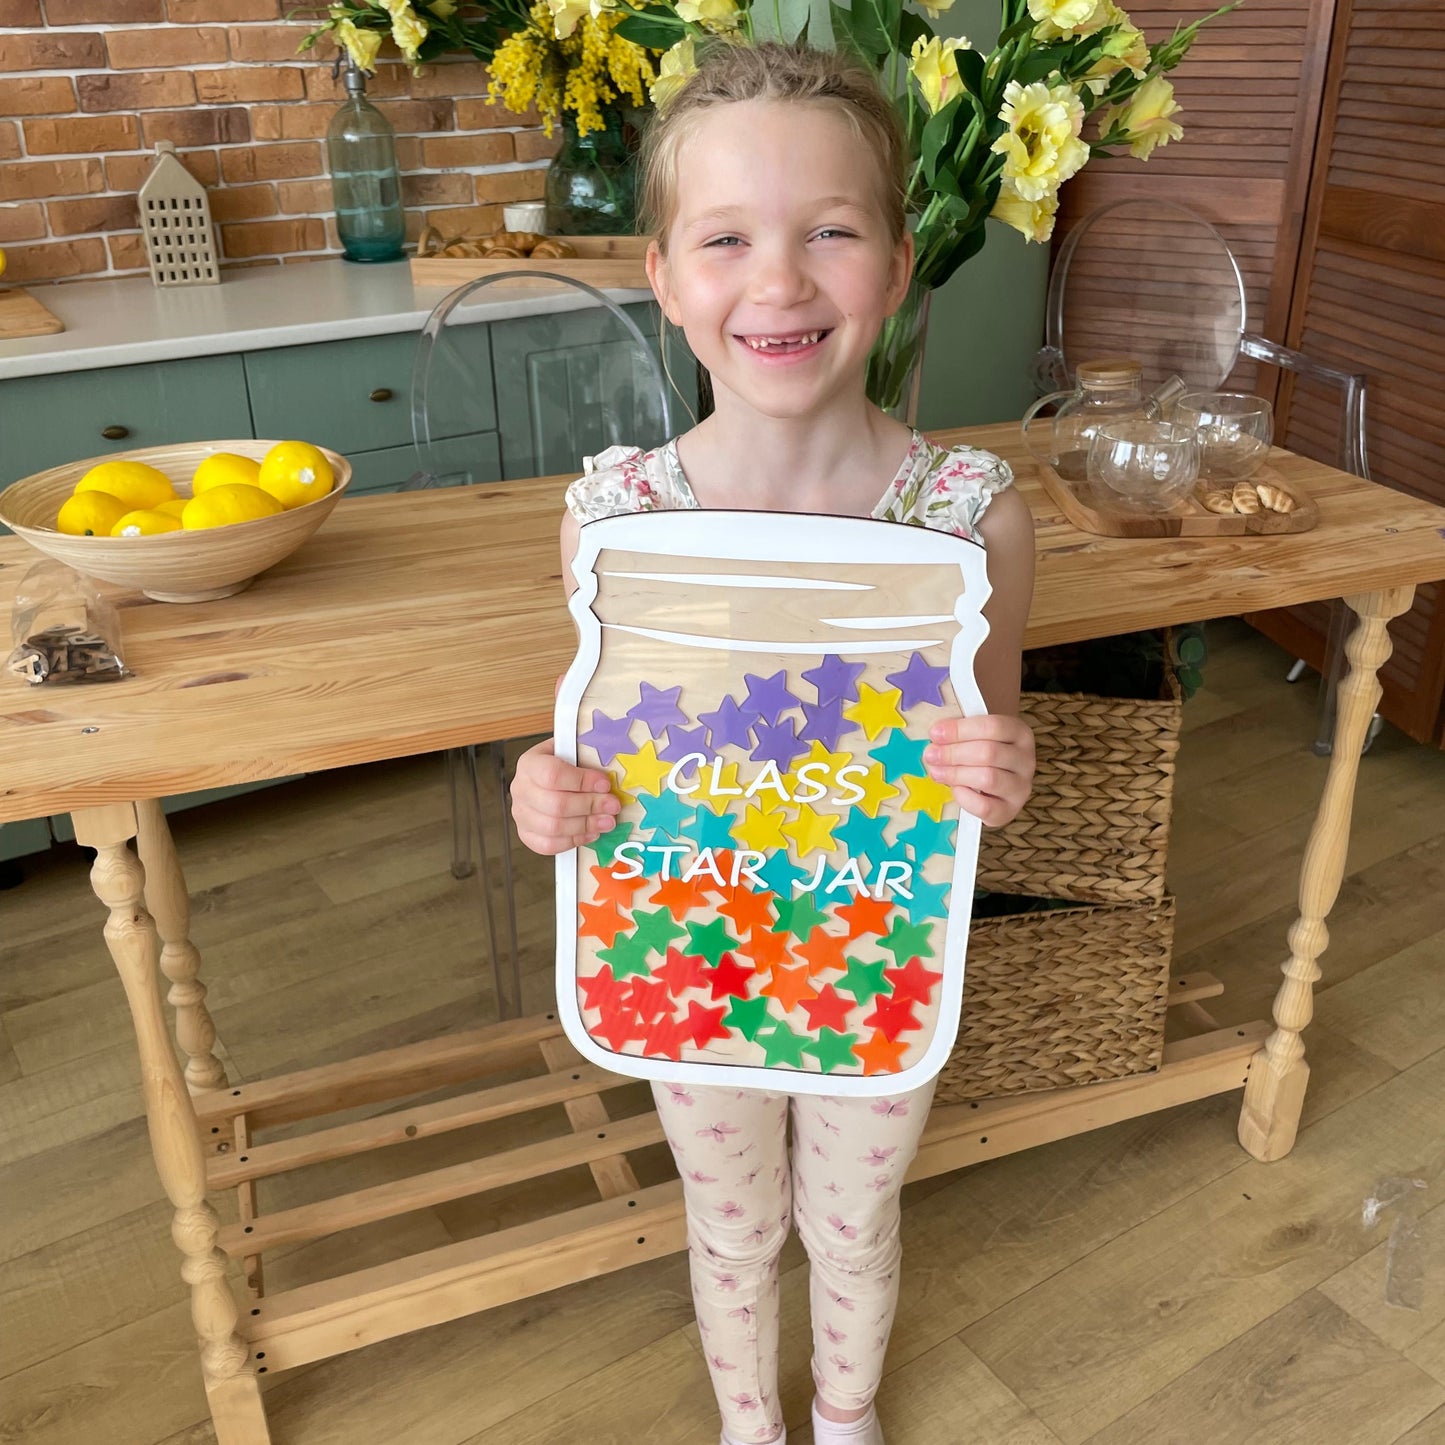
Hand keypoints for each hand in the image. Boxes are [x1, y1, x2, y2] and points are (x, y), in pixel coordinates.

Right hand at [511, 738, 619, 855]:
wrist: (544, 777)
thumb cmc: (563, 764)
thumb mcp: (571, 751)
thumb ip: (585, 757)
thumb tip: (610, 771)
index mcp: (530, 764)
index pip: (553, 774)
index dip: (582, 781)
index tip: (605, 784)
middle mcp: (521, 789)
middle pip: (556, 804)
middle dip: (590, 806)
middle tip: (612, 806)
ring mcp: (521, 814)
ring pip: (553, 827)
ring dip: (586, 825)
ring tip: (607, 821)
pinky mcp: (526, 834)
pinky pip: (548, 845)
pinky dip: (573, 841)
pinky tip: (591, 833)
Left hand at [924, 714, 1034, 827]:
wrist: (995, 783)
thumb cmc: (981, 753)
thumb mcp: (975, 736)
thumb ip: (960, 732)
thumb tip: (936, 734)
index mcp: (1020, 734)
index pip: (993, 727)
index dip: (960, 730)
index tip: (935, 733)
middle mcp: (1026, 760)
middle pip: (988, 752)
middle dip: (953, 753)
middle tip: (931, 754)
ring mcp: (1021, 787)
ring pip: (988, 778)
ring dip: (956, 774)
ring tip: (936, 771)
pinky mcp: (1010, 811)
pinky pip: (985, 806)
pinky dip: (965, 797)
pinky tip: (955, 790)